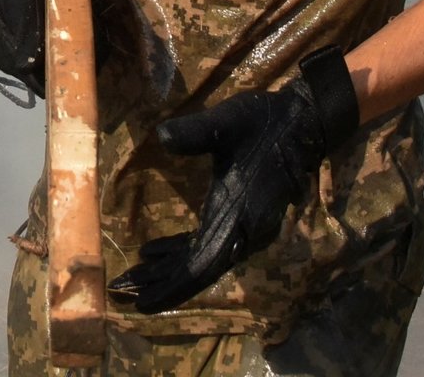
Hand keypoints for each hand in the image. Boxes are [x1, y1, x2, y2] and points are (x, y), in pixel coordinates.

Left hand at [108, 47, 357, 312]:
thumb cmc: (261, 122)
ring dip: (169, 268)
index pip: (201, 266)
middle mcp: (244, 231)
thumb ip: (195, 132)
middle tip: (123, 288)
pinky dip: (182, 252)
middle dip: (162, 281)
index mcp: (239, 215)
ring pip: (203, 260)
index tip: (141, 302)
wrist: (300, 122)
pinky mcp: (243, 219)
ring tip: (134, 273)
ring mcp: (245, 228)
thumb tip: (163, 136)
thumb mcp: (226, 121)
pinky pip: (210, 246)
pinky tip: (156, 251)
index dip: (171, 286)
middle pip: (198, 270)